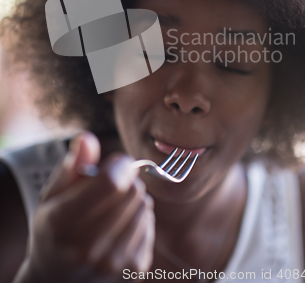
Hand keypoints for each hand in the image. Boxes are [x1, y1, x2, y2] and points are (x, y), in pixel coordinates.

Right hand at [15, 132, 154, 282]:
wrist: (57, 281)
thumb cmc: (54, 231)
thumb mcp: (51, 197)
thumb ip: (71, 166)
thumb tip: (87, 138)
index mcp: (62, 223)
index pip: (111, 182)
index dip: (120, 164)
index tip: (116, 162)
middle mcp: (89, 248)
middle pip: (132, 191)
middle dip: (126, 180)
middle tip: (112, 185)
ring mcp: (114, 263)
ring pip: (144, 205)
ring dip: (134, 198)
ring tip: (114, 205)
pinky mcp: (134, 270)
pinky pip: (149, 222)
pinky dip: (140, 216)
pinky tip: (122, 223)